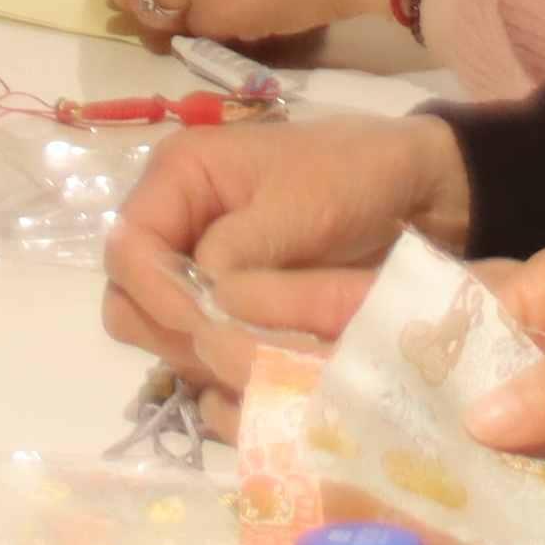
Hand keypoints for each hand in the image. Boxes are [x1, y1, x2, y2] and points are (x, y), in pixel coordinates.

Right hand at [95, 111, 474, 383]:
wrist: (417, 191)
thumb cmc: (355, 180)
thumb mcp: (298, 208)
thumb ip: (237, 253)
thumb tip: (195, 303)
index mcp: (180, 176)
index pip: (127, 250)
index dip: (156, 294)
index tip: (205, 327)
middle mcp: (175, 222)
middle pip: (130, 298)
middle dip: (171, 331)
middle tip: (227, 353)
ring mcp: (198, 267)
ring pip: (161, 331)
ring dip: (197, 354)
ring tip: (253, 362)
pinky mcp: (227, 303)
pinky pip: (199, 345)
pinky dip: (221, 363)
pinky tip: (263, 368)